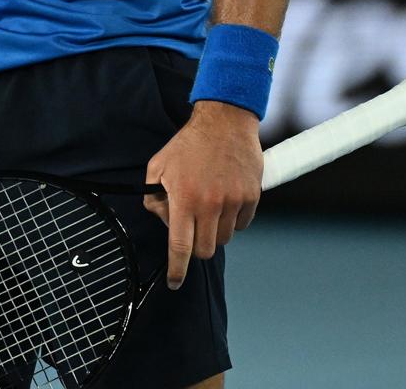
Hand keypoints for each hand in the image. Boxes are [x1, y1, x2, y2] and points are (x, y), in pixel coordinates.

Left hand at [142, 100, 262, 290]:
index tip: (174, 283)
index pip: (180, 247)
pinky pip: (242, 224)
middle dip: (196, 245)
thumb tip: (164, 222)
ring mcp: (234, 201)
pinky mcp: (252, 197)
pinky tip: (225, 198)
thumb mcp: (158, 166)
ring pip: (224, 238)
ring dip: (215, 231)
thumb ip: (154, 198)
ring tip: (208, 205)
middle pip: (205, 250)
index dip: (177, 270)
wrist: (225, 121)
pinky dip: (233, 219)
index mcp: (185, 199)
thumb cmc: (188, 145)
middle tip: (192, 226)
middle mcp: (210, 204)